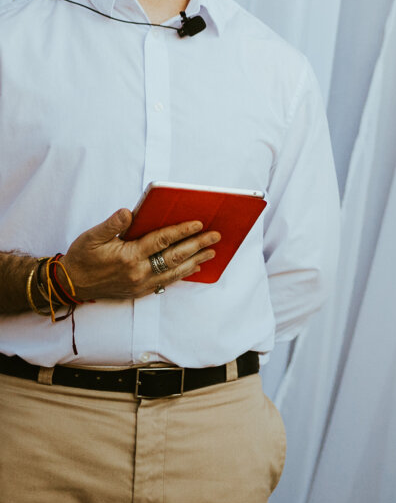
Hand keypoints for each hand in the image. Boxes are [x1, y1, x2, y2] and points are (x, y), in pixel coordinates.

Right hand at [63, 209, 219, 301]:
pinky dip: (183, 273)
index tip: (198, 224)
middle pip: (175, 257)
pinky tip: (194, 267)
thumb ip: (112, 224)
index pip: (162, 241)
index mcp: (129, 256)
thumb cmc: (82, 257)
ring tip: (212, 251)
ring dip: (196, 260)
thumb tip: (128, 212)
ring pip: (175, 271)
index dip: (182, 231)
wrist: (72, 283)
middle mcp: (139, 272)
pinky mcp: (141, 291)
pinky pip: (167, 282)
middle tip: (215, 236)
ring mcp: (142, 284)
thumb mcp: (92, 236)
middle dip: (197, 245)